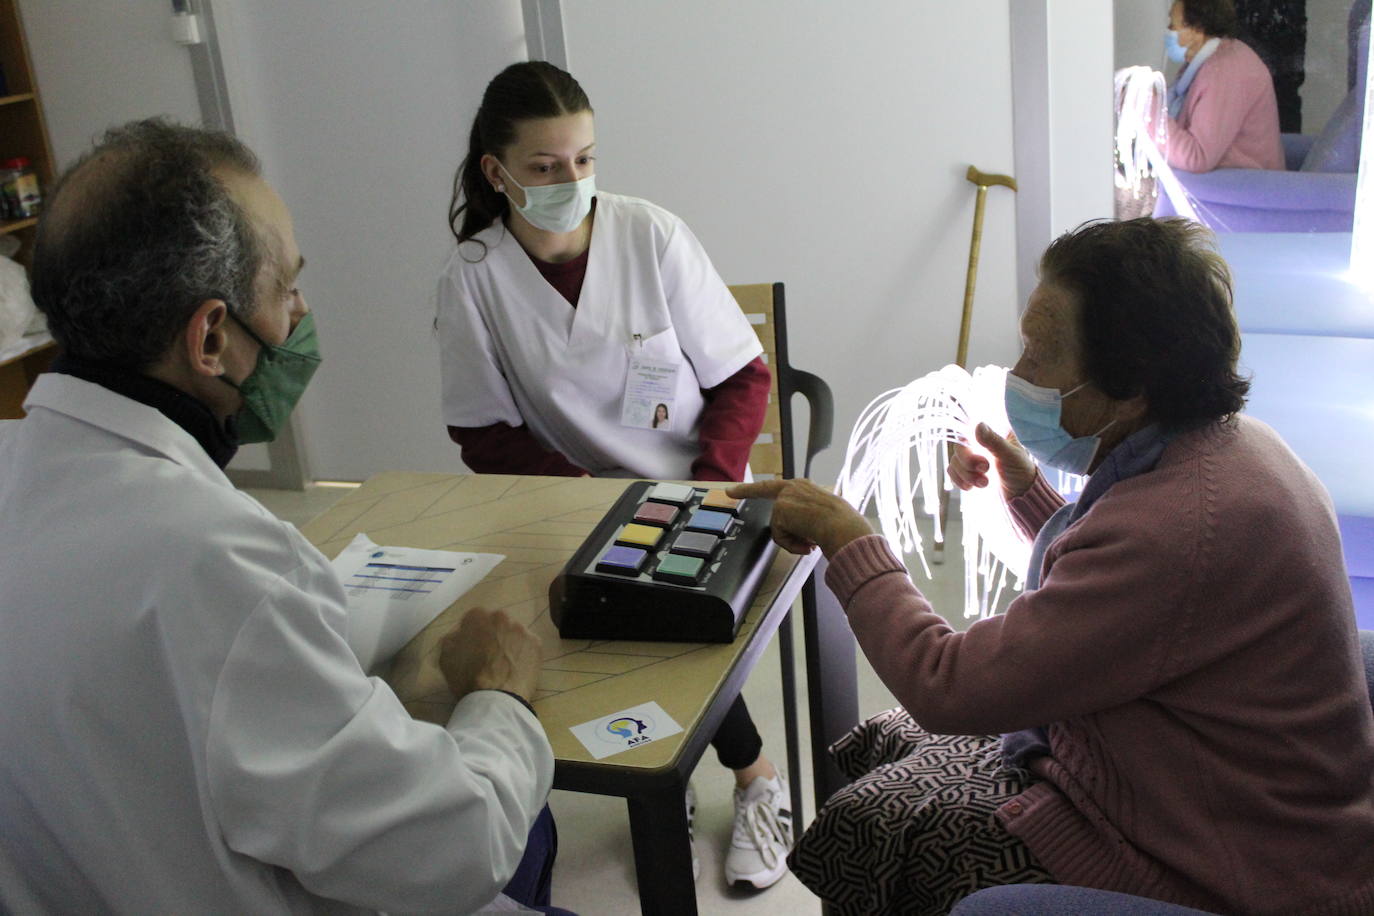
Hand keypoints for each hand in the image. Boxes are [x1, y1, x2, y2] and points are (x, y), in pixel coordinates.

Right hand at [439, 607, 542, 704]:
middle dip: (492, 635)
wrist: (497, 698)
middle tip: (488, 656)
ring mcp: (522, 629)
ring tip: (504, 664)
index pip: (473, 620)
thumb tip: (460, 634)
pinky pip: (527, 645)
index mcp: (478, 616)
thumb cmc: (468, 677)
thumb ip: (452, 638)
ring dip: (508, 642)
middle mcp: (502, 616)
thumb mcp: (445, 656)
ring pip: (513, 633)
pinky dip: (523, 653)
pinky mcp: (537, 643)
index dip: (472, 635)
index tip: (472, 648)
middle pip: (495, 623)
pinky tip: (516, 667)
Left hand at [727, 478, 873, 557]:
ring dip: (793, 539)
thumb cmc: (842, 524)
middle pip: (764, 490)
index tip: (735, 488)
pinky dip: (792, 544)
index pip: (777, 486)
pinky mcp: (781, 509)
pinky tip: (808, 543)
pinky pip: (780, 535)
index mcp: (806, 488)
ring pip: (779, 526)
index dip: (756, 488)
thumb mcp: (825, 516)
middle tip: (728, 491)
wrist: (844, 527)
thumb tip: (803, 541)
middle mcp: (794, 487)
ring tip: (812, 542)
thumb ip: (807, 520)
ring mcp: (786, 497)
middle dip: (745, 491)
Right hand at [947, 422, 1037, 499]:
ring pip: (955, 460)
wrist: (1020, 494)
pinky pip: (952, 471)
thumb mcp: (1010, 455)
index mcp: (991, 432)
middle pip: (959, 446)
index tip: (979, 452)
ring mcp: (971, 457)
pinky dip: (959, 480)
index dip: (968, 438)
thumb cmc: (1020, 471)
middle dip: (968, 461)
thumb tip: (978, 425)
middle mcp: (978, 442)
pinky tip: (972, 487)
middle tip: (985, 468)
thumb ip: (994, 441)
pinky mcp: (966, 470)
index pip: (969, 427)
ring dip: (966, 474)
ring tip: (984, 482)